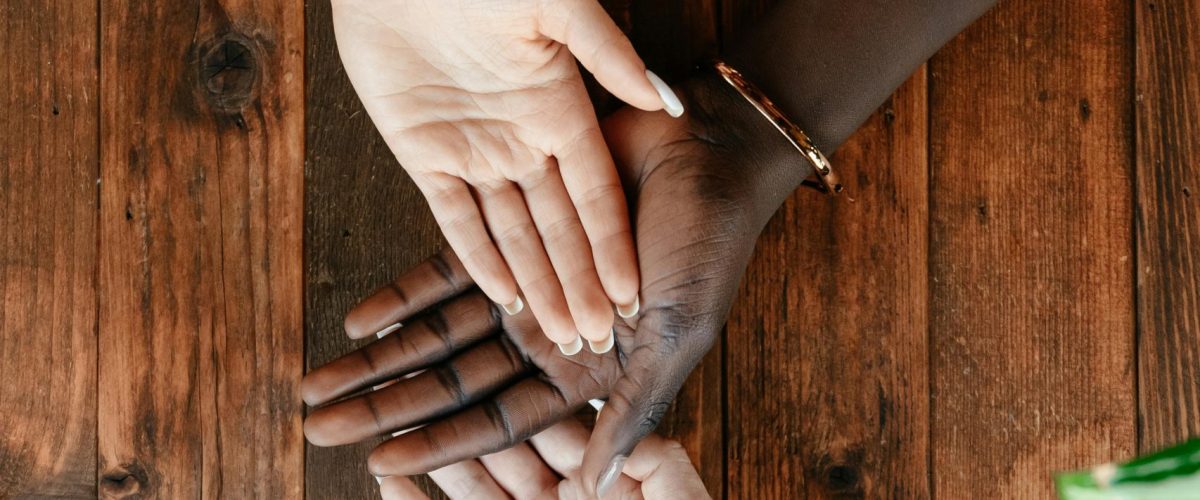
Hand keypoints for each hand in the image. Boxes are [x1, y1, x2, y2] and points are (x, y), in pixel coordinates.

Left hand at [302, 75, 806, 494]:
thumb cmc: (707, 248)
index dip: (440, 443)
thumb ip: (631, 409)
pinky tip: (358, 322)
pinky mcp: (508, 236)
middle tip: (320, 428)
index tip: (378, 461)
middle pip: (453, 384)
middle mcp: (548, 338)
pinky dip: (403, 298)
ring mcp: (524, 288)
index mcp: (589, 374)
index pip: (500, 422)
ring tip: (316, 383)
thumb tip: (588, 487)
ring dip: (378, 360)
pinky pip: (444, 274)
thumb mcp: (676, 337)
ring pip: (437, 335)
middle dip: (386, 408)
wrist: (707, 153)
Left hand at [331, 0, 682, 352]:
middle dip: (579, 283)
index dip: (613, 245)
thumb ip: (606, 52)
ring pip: (512, 232)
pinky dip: (477, 256)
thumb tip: (662, 100)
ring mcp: (475, 150)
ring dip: (536, 283)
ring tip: (560, 333)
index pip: (596, 194)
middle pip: (558, 227)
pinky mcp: (424, 153)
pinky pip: (453, 218)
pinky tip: (502, 297)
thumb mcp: (558, 2)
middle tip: (597, 338)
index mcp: (561, 110)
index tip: (633, 292)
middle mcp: (523, 140)